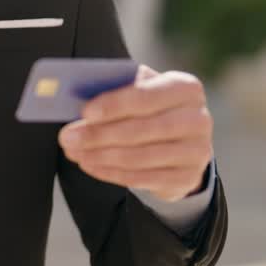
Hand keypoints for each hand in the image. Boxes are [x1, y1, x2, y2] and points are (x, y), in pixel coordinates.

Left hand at [58, 66, 212, 201]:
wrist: (181, 142)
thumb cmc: (151, 108)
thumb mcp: (140, 90)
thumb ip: (116, 88)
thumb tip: (78, 96)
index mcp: (185, 88)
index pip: (146, 95)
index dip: (114, 104)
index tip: (84, 111)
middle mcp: (198, 119)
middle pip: (142, 129)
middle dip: (99, 134)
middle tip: (67, 137)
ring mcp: (197, 151)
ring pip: (140, 156)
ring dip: (100, 155)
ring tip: (73, 152)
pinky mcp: (187, 178)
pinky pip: (142, 177)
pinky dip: (111, 172)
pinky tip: (90, 165)